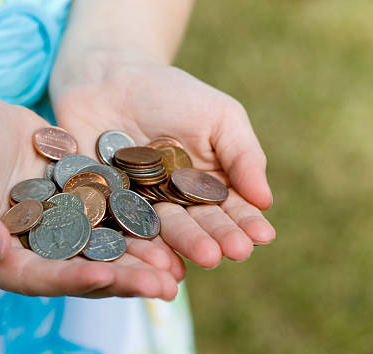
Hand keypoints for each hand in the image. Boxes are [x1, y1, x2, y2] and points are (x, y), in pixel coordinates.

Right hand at [0, 93, 181, 299]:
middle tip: (164, 288)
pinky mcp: (81, 210)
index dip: (74, 278)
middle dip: (124, 281)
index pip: (39, 277)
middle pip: (81, 272)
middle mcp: (34, 254)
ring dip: (141, 262)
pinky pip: (114, 222)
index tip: (109, 276)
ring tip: (177, 270)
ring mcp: (61, 234)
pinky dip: (140, 230)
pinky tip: (172, 233)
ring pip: (105, 252)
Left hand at [50, 50, 275, 268]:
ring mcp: (140, 208)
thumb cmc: (171, 94)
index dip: (247, 222)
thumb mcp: (219, 116)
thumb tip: (266, 201)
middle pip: (198, 225)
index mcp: (208, 187)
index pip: (231, 209)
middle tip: (235, 252)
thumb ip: (243, 156)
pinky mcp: (105, 208)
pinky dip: (136, 242)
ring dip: (184, 246)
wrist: (107, 76)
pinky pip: (120, 227)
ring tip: (204, 257)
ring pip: (163, 231)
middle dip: (218, 237)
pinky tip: (153, 256)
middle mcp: (176, 204)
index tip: (262, 235)